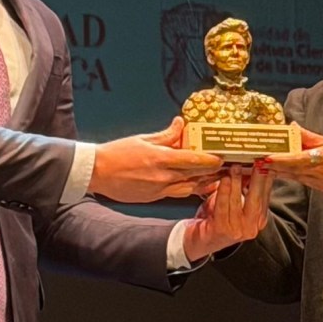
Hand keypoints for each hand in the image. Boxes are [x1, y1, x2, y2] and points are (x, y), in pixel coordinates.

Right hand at [91, 120, 222, 202]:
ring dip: (203, 183)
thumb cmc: (117, 153)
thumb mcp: (143, 139)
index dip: (210, 160)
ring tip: (215, 178)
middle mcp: (163, 176)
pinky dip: (188, 189)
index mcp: (160, 158)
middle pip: (195, 176)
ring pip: (188, 188)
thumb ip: (165, 135)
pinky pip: (176, 193)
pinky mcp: (154, 197)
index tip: (222, 157)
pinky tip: (195, 184)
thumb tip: (181, 124)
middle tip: (225, 167)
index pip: (192, 160)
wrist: (97, 172)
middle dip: (212, 172)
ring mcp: (159, 189)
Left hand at [182, 163, 273, 260]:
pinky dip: (224, 191)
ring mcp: (238, 230)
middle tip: (257, 162)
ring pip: (239, 201)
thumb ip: (244, 187)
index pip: (266, 195)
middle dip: (258, 178)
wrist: (198, 240)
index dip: (266, 177)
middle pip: (257, 198)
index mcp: (259, 219)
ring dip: (237, 181)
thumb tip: (251, 165)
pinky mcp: (222, 230)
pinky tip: (223, 179)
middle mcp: (252, 227)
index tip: (266, 161)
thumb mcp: (234, 201)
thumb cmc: (216, 218)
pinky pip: (223, 206)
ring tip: (235, 167)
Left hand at [269, 127, 322, 191]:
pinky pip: (304, 181)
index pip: (296, 160)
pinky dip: (293, 176)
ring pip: (296, 177)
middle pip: (292, 170)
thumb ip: (308, 136)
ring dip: (281, 172)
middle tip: (259, 162)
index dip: (279, 160)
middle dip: (275, 167)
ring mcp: (322, 182)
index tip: (266, 158)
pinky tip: (283, 172)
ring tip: (266, 167)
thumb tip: (293, 128)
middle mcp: (321, 172)